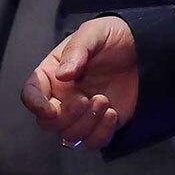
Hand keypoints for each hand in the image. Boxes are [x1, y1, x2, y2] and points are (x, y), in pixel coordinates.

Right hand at [21, 14, 138, 149]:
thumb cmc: (112, 36)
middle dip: (66, 116)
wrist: (143, 49)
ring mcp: (81, 113)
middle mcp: (62, 96)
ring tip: (104, 100)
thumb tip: (62, 74)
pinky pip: (92, 142)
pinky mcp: (101, 124)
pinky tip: (113, 113)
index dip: (35, 104)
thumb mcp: (93, 33)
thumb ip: (76, 50)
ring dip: (86, 124)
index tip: (49, 109)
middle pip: (48, 122)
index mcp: (53, 73)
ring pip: (69, 135)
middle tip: (85, 99)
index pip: (31, 93)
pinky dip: (101, 133)